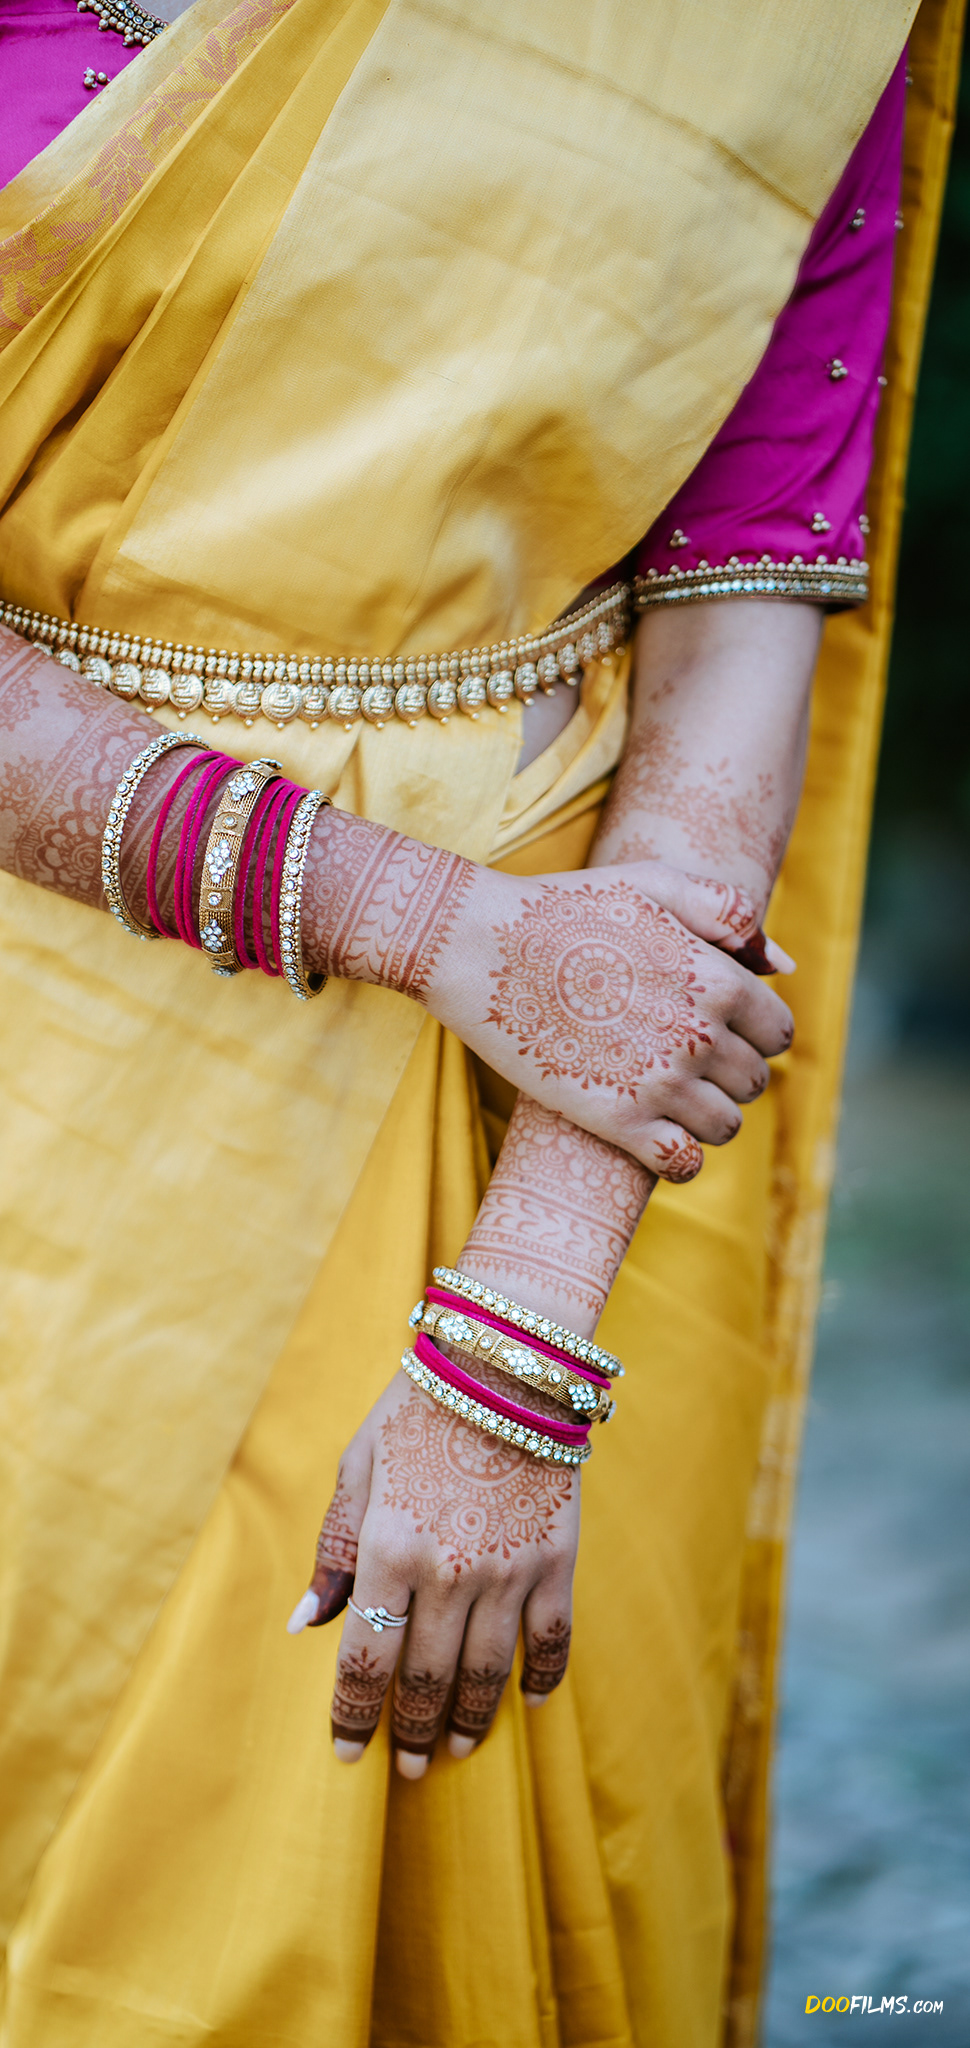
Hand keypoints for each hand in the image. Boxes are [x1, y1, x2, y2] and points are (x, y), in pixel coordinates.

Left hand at [287, 1369, 579, 1773]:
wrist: (507, 1363)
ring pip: (487, 1675)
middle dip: (410, 1732)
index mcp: (387, 1550)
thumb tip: (306, 1624)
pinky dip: (539, 1680)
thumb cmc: (418, 1410)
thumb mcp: (357, 1468)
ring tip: (456, 1749)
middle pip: (425, 1680)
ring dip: (469, 1722)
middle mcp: (447, 1572)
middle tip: (406, 1766)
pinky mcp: (556, 1560)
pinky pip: (551, 1641)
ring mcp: (508, 1571)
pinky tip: (525, 1703)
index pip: (365, 1661)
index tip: (348, 1755)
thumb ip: (333, 1550)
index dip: (353, 1718)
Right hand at [428, 856, 792, 1177]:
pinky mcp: (616, 1120)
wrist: (477, 945)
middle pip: (754, 1082)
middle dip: (731, 1075)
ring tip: (672, 1098)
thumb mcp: (652, 884)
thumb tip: (783, 968)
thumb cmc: (564, 907)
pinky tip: (657, 1137)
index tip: (725, 1031)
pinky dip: (681, 1158)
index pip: (779, 1032)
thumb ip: (727, 915)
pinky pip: (682, 1164)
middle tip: (687, 1061)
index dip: (758, 1033)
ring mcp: (659, 1083)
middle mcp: (698, 1035)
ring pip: (726, 1126)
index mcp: (717, 979)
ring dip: (708, 1117)